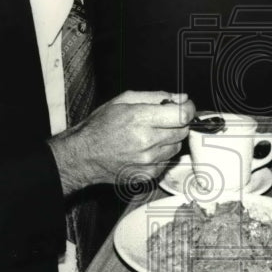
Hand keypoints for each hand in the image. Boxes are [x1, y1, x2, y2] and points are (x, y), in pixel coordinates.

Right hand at [48, 91, 193, 194]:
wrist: (84, 155)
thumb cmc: (101, 126)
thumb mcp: (124, 100)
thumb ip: (156, 97)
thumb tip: (182, 98)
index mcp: (139, 119)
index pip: (182, 115)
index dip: (188, 108)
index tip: (185, 105)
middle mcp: (146, 142)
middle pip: (183, 131)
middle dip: (178, 123)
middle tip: (163, 120)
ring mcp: (147, 161)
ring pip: (176, 147)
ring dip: (169, 139)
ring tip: (150, 135)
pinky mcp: (147, 175)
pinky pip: (166, 161)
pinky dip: (161, 154)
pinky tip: (144, 150)